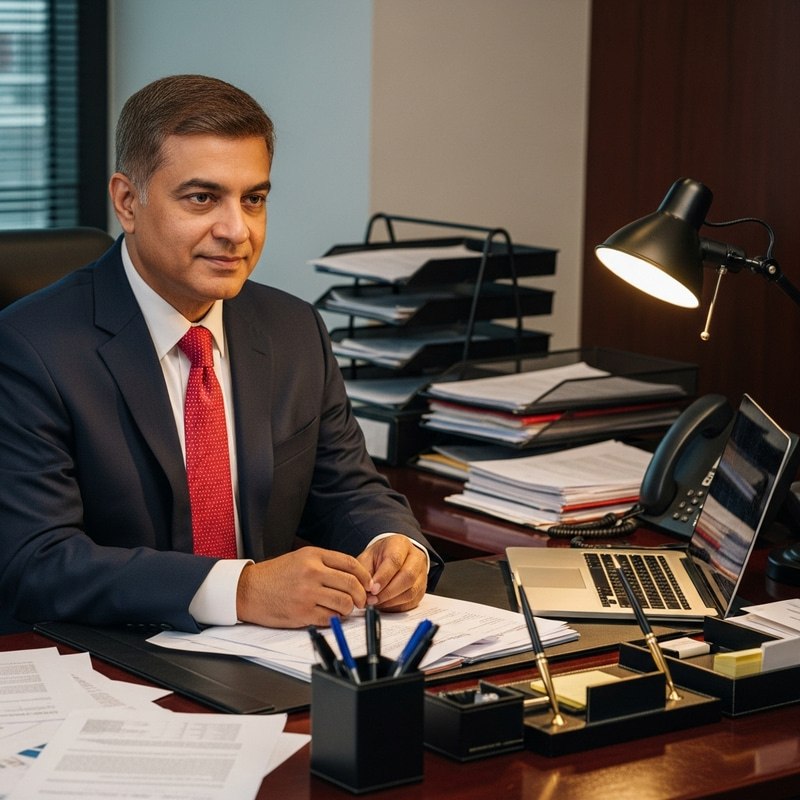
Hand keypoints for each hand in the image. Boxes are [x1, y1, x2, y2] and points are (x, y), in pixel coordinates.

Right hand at [235, 547, 372, 627]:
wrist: (248, 589)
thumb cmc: (275, 575)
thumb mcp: (301, 558)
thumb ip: (326, 563)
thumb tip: (354, 576)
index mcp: (314, 556)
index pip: (351, 563)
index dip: (365, 576)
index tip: (368, 584)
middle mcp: (312, 572)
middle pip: (352, 584)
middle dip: (362, 595)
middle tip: (362, 601)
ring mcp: (307, 593)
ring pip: (344, 603)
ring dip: (349, 609)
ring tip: (344, 609)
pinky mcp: (302, 613)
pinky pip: (330, 618)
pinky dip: (335, 619)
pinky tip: (330, 615)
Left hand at [357, 535, 427, 611]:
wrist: (393, 556)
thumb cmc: (380, 556)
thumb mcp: (368, 557)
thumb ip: (365, 571)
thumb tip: (366, 589)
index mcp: (401, 544)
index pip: (395, 560)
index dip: (383, 577)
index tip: (372, 589)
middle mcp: (416, 557)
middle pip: (407, 576)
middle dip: (388, 592)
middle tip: (372, 599)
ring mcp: (422, 573)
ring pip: (411, 591)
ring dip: (391, 601)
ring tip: (376, 603)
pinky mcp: (422, 589)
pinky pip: (412, 601)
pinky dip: (397, 606)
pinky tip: (385, 604)